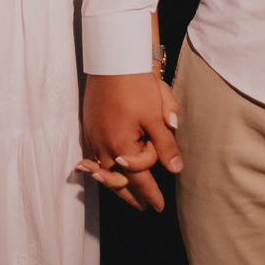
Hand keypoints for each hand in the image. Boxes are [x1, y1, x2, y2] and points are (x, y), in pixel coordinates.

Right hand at [79, 72, 181, 211]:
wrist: (113, 57)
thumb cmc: (136, 85)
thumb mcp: (156, 116)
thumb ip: (165, 146)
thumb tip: (176, 170)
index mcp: (121, 147)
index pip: (139, 179)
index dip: (151, 194)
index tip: (159, 207)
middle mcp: (102, 146)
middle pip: (117, 180)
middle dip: (131, 195)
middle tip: (142, 207)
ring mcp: (92, 135)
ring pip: (103, 170)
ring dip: (115, 183)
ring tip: (126, 192)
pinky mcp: (88, 124)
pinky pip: (94, 155)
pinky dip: (102, 166)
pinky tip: (106, 168)